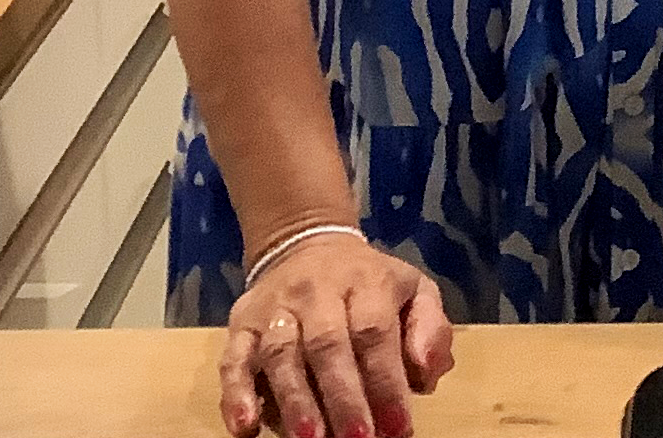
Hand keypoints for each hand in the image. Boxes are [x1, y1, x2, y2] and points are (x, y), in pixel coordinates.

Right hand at [220, 234, 455, 437]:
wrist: (305, 242)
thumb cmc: (369, 285)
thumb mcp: (414, 291)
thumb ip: (430, 330)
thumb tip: (423, 370)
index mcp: (365, 282)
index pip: (374, 332)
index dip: (386, 382)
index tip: (399, 428)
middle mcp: (316, 291)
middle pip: (326, 344)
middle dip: (342, 397)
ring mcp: (274, 308)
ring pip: (279, 353)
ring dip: (293, 400)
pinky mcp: (241, 324)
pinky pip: (232, 358)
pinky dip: (236, 394)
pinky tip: (245, 427)